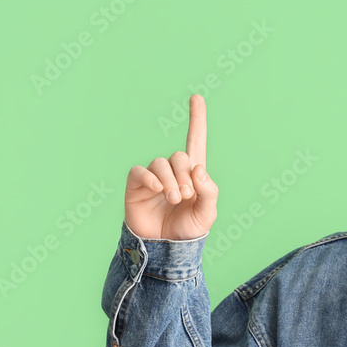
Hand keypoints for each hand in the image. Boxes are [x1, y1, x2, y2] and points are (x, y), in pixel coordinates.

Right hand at [124, 94, 217, 239]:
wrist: (166, 249)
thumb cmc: (188, 230)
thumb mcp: (208, 213)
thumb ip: (209, 191)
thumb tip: (198, 169)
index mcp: (194, 175)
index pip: (196, 142)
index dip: (197, 120)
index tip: (196, 97)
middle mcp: (173, 171)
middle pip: (179, 156)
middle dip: (185, 176)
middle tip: (186, 197)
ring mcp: (154, 177)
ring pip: (162, 163)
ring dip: (171, 181)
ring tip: (174, 199)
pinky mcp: (137, 185)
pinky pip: (142, 171)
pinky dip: (152, 178)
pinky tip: (158, 190)